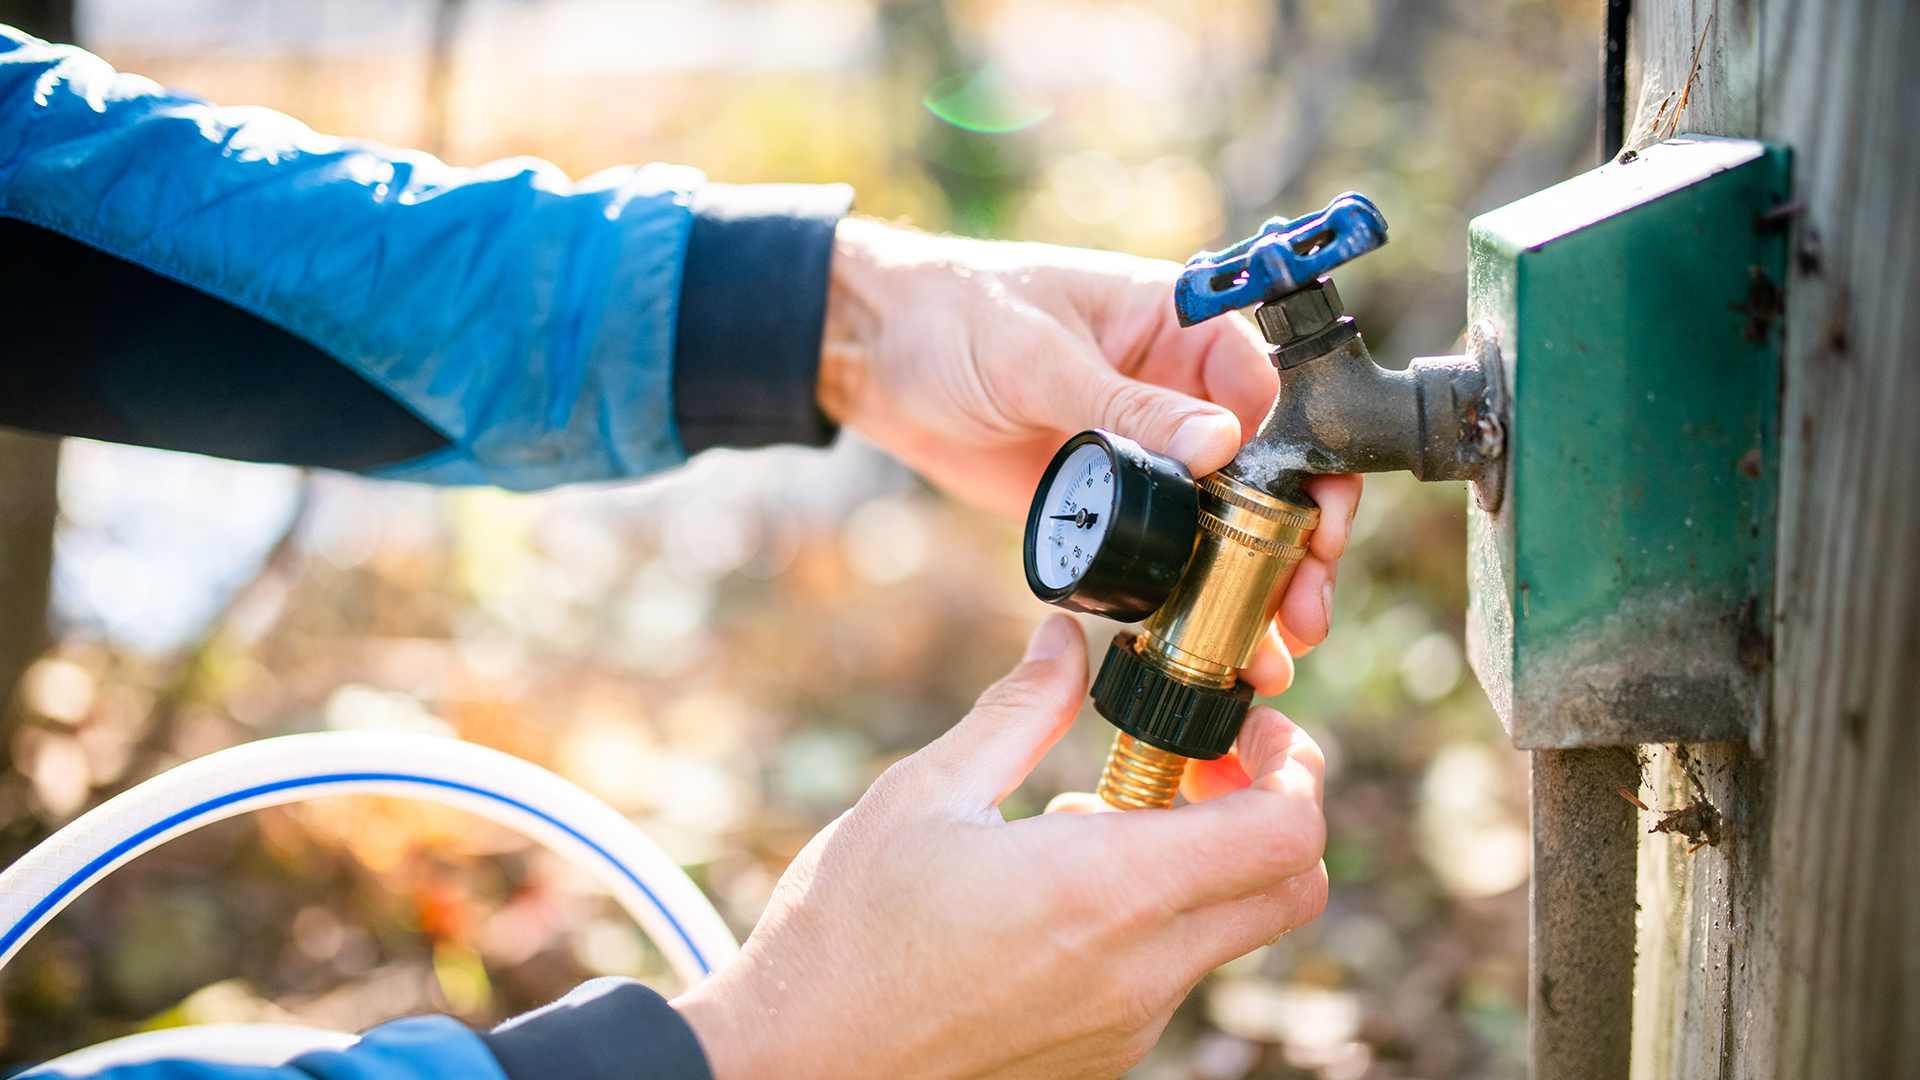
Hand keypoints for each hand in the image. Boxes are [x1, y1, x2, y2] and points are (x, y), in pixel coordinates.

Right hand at [671, 616, 1327, 1079]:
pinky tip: (1065, 883)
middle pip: (1292, 891)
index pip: (1288, 834)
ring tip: (1103, 815)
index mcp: (1107, 891)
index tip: (1250, 730)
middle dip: (1276, 813)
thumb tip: (1064, 638)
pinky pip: (1172, 976)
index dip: (1297, 768)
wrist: (794, 1067)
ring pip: (1232, 933)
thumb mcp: (925, 795)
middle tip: (1204, 766)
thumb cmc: (846, 932)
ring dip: (1206, 864)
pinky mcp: (1101, 1056)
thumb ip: (1018, 711)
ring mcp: (1127, 1024)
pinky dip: (1157, 916)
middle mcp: (1141, 970)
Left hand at [818, 217, 1364, 665]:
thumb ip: (1126, 401)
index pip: (1271, 390)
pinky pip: (1164, 556)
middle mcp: (1178, 392)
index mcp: (1179, 327)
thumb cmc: (956, 314)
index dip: (1304, 456)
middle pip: (1267, 473)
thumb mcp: (1039, 354)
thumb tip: (1220, 440)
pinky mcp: (1106, 506)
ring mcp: (1147, 455)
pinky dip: (1193, 601)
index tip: (1314, 518)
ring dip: (1256, 587)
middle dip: (1297, 542)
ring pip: (1226, 526)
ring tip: (1276, 649)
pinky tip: (1214, 648)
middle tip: (1307, 606)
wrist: (875, 356)